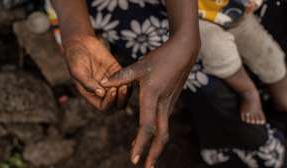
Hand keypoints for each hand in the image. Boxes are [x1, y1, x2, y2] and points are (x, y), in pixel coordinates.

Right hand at [64, 35, 127, 109]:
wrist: (81, 42)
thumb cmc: (75, 58)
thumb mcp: (78, 71)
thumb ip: (88, 83)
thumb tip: (100, 94)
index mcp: (91, 94)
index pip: (104, 107)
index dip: (109, 102)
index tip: (111, 90)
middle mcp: (102, 91)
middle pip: (117, 104)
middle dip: (121, 99)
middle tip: (122, 88)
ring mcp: (111, 82)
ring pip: (124, 94)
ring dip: (127, 92)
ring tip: (126, 83)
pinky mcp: (117, 72)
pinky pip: (127, 81)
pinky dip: (130, 81)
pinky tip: (129, 76)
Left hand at [101, 37, 198, 167]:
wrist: (184, 52)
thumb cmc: (161, 57)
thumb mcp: (139, 66)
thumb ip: (121, 77)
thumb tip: (103, 84)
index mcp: (152, 96)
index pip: (146, 127)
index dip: (140, 144)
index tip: (133, 160)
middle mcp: (162, 104)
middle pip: (161, 136)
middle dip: (154, 154)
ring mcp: (169, 104)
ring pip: (163, 130)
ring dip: (154, 145)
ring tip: (142, 155)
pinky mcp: (171, 101)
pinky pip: (163, 122)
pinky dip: (156, 133)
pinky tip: (147, 133)